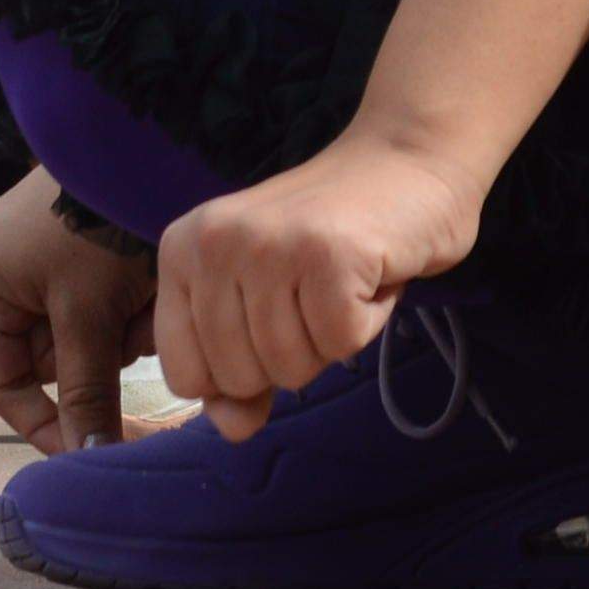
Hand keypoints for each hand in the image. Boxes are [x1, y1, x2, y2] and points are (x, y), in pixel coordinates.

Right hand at [0, 169, 157, 453]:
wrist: (138, 141)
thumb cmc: (97, 223)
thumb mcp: (87, 315)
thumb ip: (85, 392)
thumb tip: (87, 460)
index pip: (2, 383)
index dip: (46, 422)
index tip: (92, 447)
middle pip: (50, 361)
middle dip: (99, 358)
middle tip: (131, 331)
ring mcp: (36, 256)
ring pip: (84, 336)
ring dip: (120, 332)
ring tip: (144, 295)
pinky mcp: (75, 246)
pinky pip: (99, 305)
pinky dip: (128, 304)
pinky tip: (148, 282)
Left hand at [155, 133, 488, 437]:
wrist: (407, 159)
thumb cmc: (331, 238)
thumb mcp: (264, 300)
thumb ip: (235, 370)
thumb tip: (232, 429)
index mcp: (181, 251)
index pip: (185, 374)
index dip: (237, 372)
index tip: (272, 317)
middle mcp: (214, 243)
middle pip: (241, 378)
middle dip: (292, 354)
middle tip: (315, 290)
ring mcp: (270, 246)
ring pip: (292, 367)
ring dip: (333, 336)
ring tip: (341, 278)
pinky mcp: (329, 254)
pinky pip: (343, 345)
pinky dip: (370, 321)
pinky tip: (371, 273)